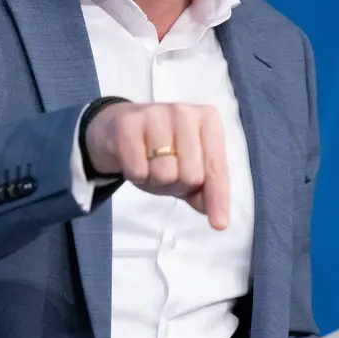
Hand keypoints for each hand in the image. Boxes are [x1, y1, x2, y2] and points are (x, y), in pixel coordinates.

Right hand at [84, 102, 229, 228]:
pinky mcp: (128, 124)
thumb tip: (217, 218)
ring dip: (155, 180)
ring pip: (164, 174)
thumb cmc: (162, 150)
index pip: (216, 168)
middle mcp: (185, 112)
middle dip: (177, 184)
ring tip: (149, 165)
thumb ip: (205, 191)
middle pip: (191, 175)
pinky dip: (136, 175)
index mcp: (208, 120)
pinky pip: (138, 170)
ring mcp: (156, 114)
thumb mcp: (188, 168)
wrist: (119, 129)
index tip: (219, 224)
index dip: (218, 199)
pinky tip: (133, 160)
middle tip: (166, 171)